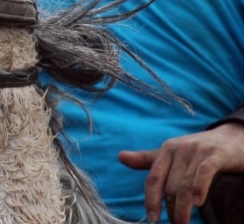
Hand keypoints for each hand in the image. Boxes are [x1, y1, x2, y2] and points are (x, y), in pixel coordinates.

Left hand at [119, 121, 243, 223]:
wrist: (234, 136)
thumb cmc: (200, 148)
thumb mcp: (173, 153)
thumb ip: (149, 159)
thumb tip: (120, 156)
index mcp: (166, 150)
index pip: (153, 178)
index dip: (151, 199)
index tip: (152, 219)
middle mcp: (180, 149)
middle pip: (170, 185)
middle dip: (170, 208)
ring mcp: (198, 151)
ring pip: (186, 184)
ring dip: (183, 207)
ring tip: (182, 222)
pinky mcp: (217, 155)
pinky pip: (205, 172)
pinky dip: (200, 187)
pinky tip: (198, 203)